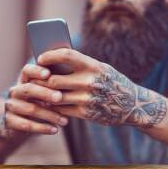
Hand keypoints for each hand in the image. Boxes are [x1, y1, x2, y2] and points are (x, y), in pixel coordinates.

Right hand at [2, 63, 68, 134]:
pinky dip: (42, 128)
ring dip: (50, 115)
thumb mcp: (45, 95)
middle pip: (29, 89)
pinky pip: (26, 125)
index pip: (27, 71)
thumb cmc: (40, 105)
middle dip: (45, 93)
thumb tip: (75, 84)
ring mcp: (11, 106)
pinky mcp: (9, 121)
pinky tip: (55, 130)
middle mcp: (15, 91)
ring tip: (65, 121)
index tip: (48, 74)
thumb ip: (54, 88)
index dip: (36, 71)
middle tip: (60, 97)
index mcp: (24, 81)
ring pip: (30, 109)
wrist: (20, 125)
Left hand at [32, 48, 166, 127]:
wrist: (132, 105)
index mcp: (94, 66)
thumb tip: (54, 62)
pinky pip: (62, 110)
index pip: (66, 55)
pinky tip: (50, 104)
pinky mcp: (86, 113)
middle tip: (35, 80)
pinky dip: (54, 107)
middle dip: (42, 81)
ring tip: (39, 92)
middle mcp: (90, 81)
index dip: (49, 56)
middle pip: (54, 80)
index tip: (40, 58)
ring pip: (55, 97)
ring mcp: (88, 98)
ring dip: (45, 96)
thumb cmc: (112, 83)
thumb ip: (81, 66)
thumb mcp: (101, 69)